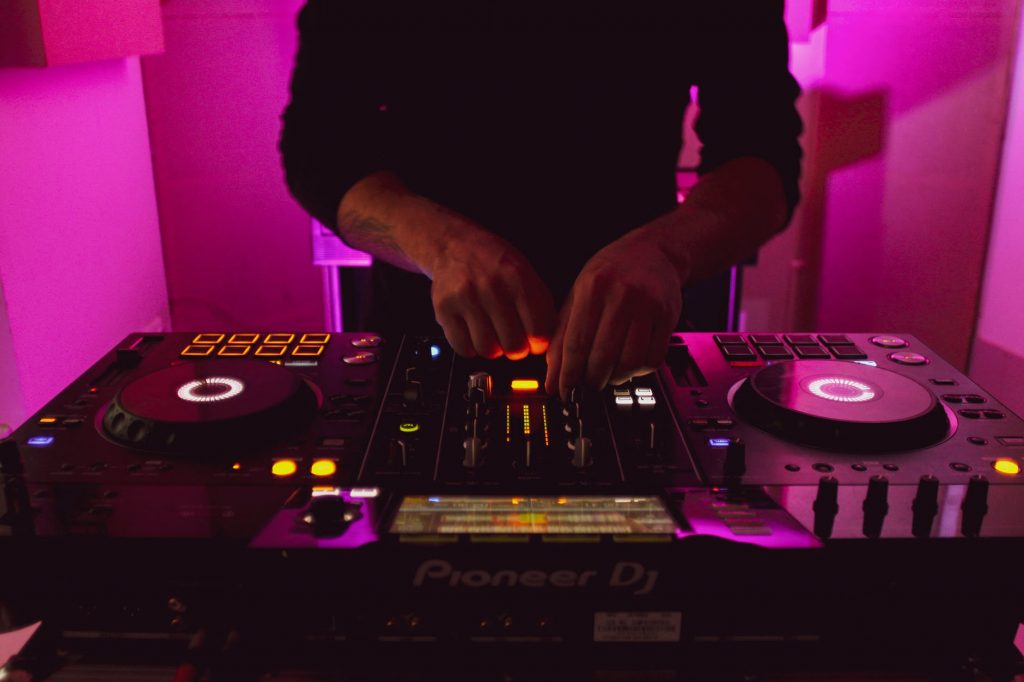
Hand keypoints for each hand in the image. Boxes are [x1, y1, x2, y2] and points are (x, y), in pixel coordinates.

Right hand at [430, 224, 555, 358]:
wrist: (454, 245)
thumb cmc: (495, 263)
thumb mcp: (525, 273)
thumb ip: (540, 306)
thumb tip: (544, 343)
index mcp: (517, 276)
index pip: (537, 330)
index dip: (538, 344)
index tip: (534, 343)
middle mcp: (490, 286)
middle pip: (513, 346)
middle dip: (516, 349)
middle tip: (513, 341)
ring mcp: (465, 297)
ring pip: (488, 350)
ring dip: (493, 349)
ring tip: (493, 335)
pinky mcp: (444, 308)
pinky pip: (463, 348)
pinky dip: (471, 348)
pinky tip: (474, 334)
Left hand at [545, 232, 682, 397]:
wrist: (654, 251)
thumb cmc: (611, 273)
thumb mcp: (579, 293)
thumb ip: (563, 333)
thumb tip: (553, 374)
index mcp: (593, 288)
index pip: (576, 343)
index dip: (568, 374)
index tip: (564, 391)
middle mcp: (621, 295)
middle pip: (602, 356)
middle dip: (591, 380)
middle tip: (586, 387)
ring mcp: (648, 305)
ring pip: (630, 361)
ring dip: (616, 378)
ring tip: (608, 376)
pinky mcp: (668, 315)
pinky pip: (653, 357)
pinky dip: (639, 371)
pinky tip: (629, 366)